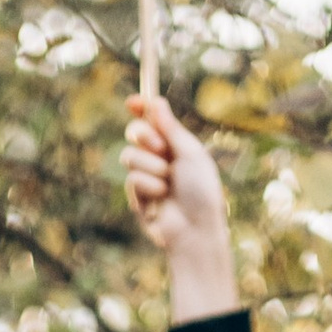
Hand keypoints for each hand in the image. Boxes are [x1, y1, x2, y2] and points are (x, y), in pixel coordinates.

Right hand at [124, 96, 238, 322]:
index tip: (132, 101)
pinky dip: (148, 186)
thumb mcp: (190, 153)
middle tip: (161, 148)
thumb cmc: (201, 192)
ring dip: (150, 166)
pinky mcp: (138, 197)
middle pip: (135, 132)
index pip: (152, 121)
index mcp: (175, 145)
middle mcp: (159, 159)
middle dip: (144, 135)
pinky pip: (132, 179)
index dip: (141, 109)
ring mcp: (147, 178)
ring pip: (129, 155)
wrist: (195, 230)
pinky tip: (161, 199)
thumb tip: (156, 101)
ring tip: (168, 182)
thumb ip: (170, 128)